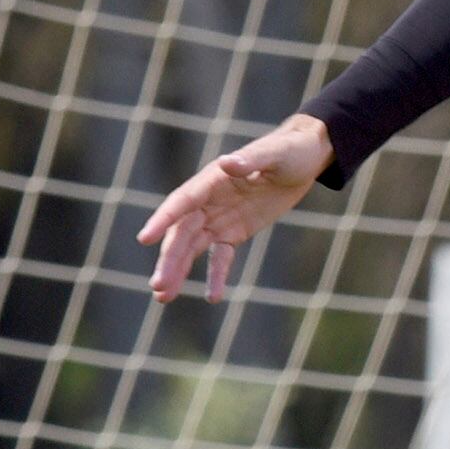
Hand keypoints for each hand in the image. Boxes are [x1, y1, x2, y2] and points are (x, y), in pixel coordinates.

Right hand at [136, 115, 331, 302]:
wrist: (304, 159)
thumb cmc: (290, 150)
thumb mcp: (276, 154)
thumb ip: (250, 160)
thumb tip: (227, 163)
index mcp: (212, 180)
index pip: (182, 202)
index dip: (163, 219)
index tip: (145, 238)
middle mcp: (208, 201)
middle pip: (182, 233)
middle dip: (169, 259)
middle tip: (157, 286)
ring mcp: (219, 219)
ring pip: (192, 248)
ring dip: (178, 271)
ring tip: (162, 297)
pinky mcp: (234, 233)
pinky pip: (220, 258)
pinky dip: (215, 276)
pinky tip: (212, 297)